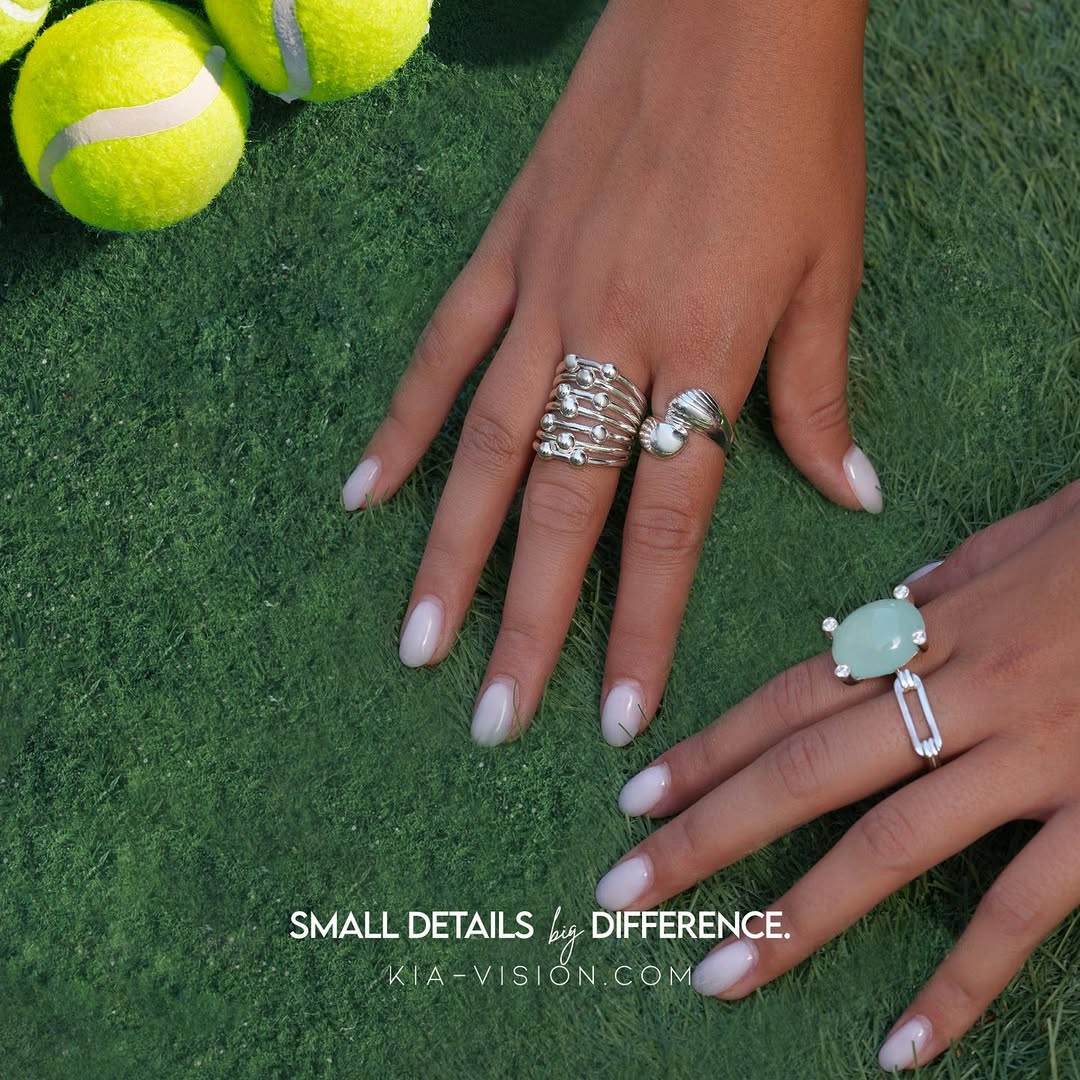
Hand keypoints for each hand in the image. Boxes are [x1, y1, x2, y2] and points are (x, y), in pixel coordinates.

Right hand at [344, 0, 874, 744]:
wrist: (727, 5)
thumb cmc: (795, 134)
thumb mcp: (830, 267)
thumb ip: (821, 394)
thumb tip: (850, 494)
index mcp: (705, 355)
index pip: (667, 525)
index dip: (640, 628)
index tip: (616, 717)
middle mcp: (615, 341)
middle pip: (565, 510)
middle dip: (528, 623)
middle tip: (491, 716)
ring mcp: (546, 297)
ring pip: (489, 448)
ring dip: (449, 553)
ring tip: (416, 642)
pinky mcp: (504, 251)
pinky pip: (442, 351)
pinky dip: (400, 425)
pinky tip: (362, 494)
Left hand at [597, 480, 1079, 1070]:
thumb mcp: (1012, 541)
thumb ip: (937, 589)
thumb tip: (876, 615)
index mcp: (933, 629)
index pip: (791, 696)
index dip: (708, 748)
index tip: (634, 795)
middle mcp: (962, 695)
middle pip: (808, 771)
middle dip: (708, 834)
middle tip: (622, 891)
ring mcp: (1030, 759)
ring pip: (890, 845)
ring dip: (794, 916)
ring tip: (716, 971)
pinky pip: (1020, 908)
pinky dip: (961, 981)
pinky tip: (900, 1044)